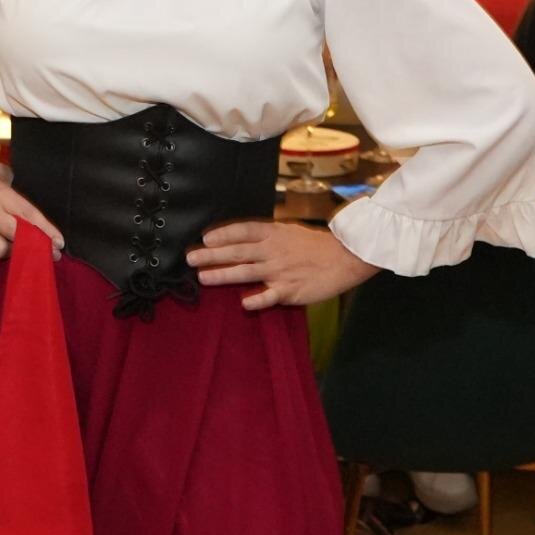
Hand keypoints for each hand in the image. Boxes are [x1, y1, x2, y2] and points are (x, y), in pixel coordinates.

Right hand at [0, 150, 58, 267]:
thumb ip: (13, 182)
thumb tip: (24, 196)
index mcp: (0, 195)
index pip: (29, 216)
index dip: (47, 232)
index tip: (59, 244)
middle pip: (19, 237)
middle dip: (36, 248)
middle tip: (47, 255)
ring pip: (2, 252)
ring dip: (11, 253)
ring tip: (12, 247)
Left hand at [188, 219, 379, 311]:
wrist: (344, 257)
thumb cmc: (315, 245)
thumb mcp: (290, 231)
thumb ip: (266, 236)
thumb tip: (241, 239)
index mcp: (274, 234)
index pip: (243, 231)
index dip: (223, 234)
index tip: (205, 238)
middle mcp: (273, 251)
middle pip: (237, 252)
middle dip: (211, 255)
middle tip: (190, 258)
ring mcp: (280, 271)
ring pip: (246, 272)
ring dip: (223, 274)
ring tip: (203, 277)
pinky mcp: (290, 290)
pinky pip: (270, 296)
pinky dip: (257, 299)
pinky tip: (244, 303)